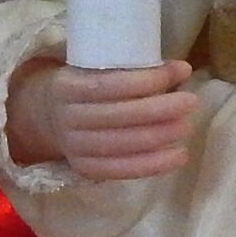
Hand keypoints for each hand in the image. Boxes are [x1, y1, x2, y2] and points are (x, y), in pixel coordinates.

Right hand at [9, 58, 199, 180]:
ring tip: (187, 126)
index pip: (109, 84)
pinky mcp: (86, 169)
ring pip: (125, 144)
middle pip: (120, 116)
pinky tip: (180, 156)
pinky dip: (156, 164)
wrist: (45, 117)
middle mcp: (68, 119)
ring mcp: (75, 147)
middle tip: (190, 101)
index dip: (148, 80)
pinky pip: (124, 170)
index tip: (181, 70)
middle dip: (162, 108)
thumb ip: (124, 67)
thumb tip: (180, 70)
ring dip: (162, 135)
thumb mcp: (89, 67)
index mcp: (66, 87)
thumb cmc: (81, 85)